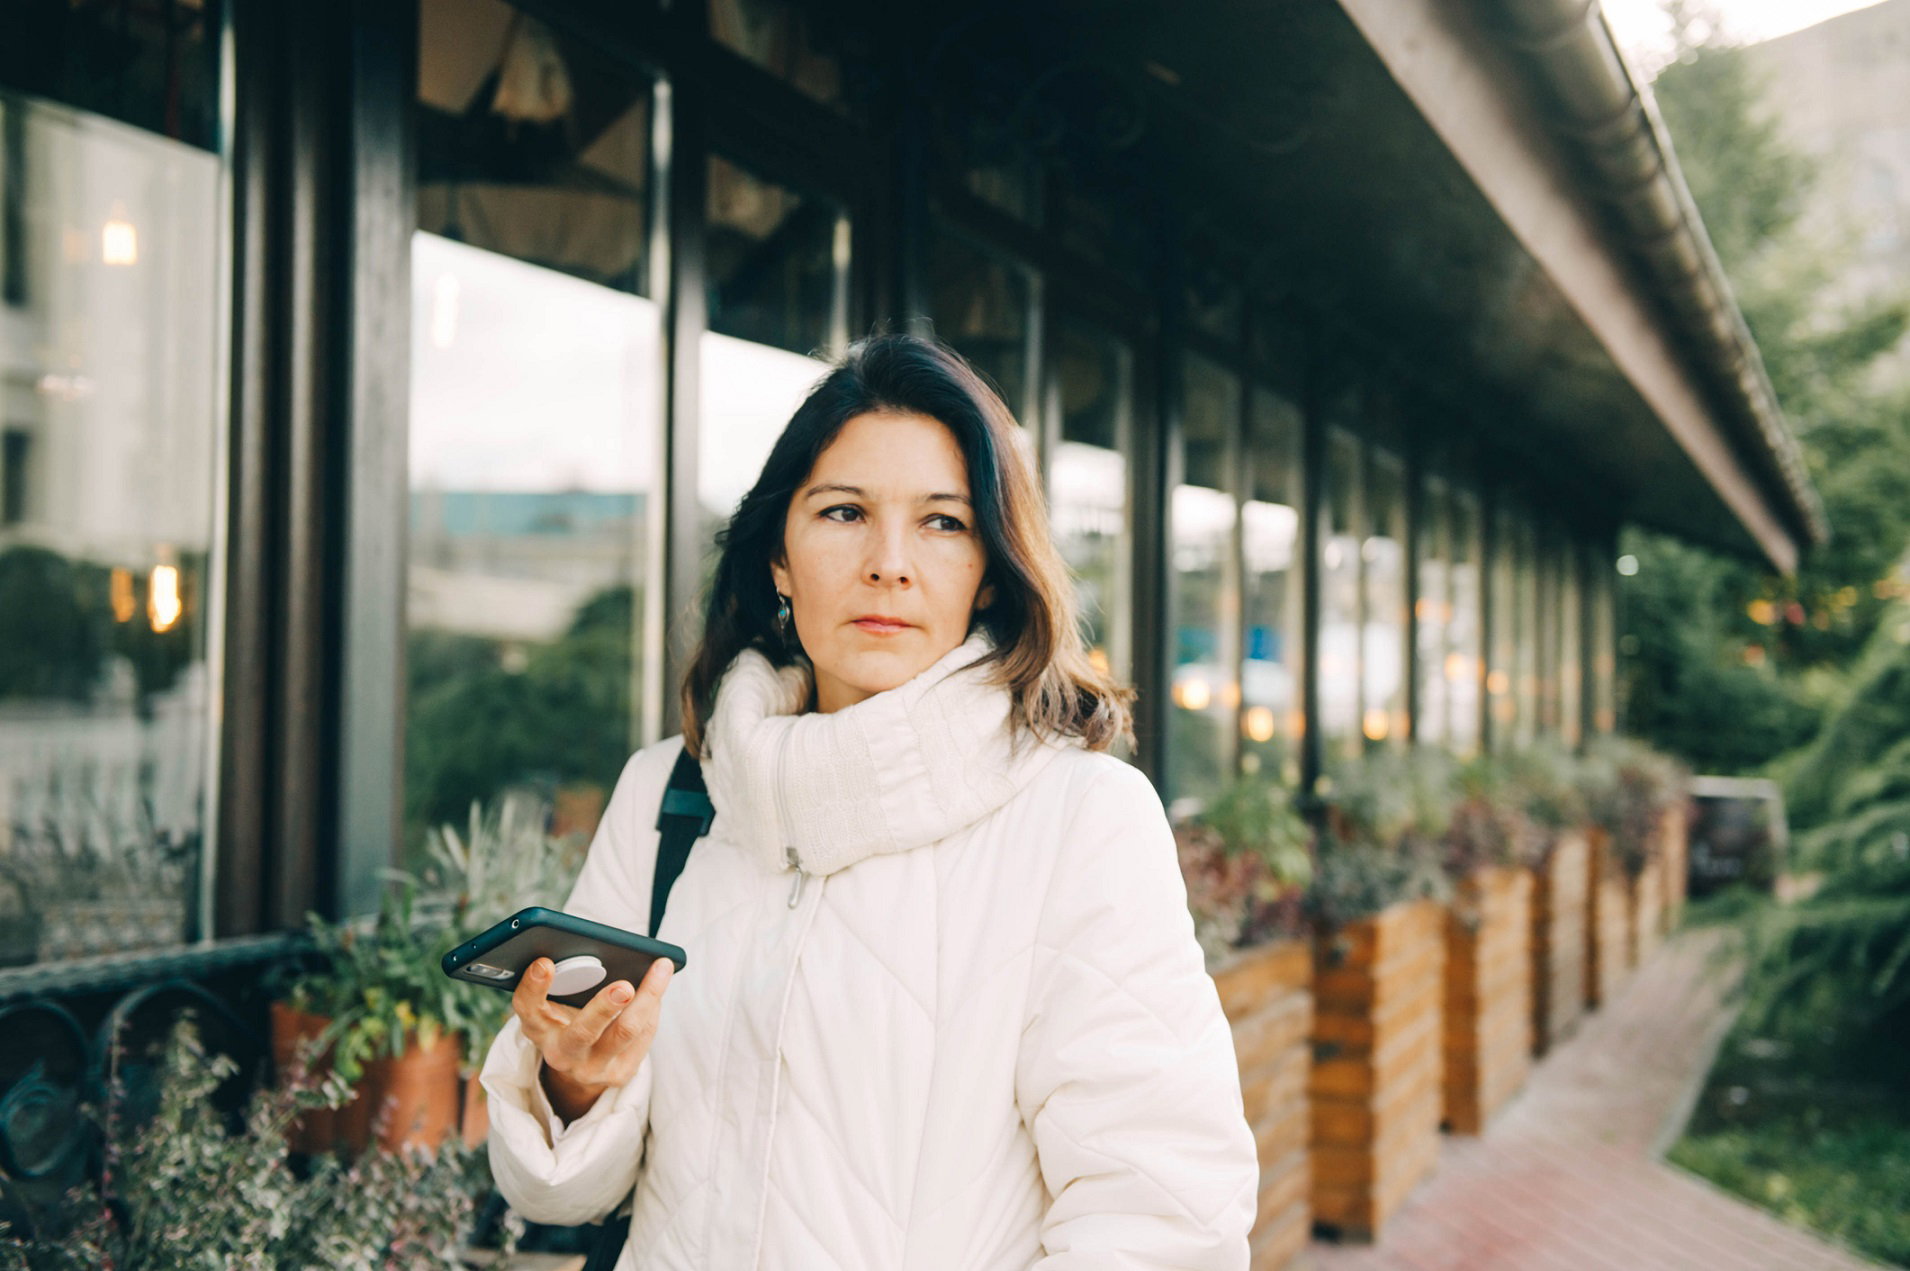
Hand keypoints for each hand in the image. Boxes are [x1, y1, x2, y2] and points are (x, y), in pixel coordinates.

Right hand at [512, 956, 673, 1123]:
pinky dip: (652, 1008)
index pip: (528, 1008)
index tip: (545, 963)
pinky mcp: (620, 1074)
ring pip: (625, 1032)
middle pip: (582, 1032)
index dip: (534, 986)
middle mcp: (561, 1053)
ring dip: (647, 997)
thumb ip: (564, 981)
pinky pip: (643, 1036)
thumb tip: (597, 950)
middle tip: (624, 987)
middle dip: (604, 1008)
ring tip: (661, 969)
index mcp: (538, 1028)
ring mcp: (592, 1068)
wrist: (578, 1070)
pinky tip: (659, 988)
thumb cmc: (567, 1021)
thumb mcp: (553, 1006)